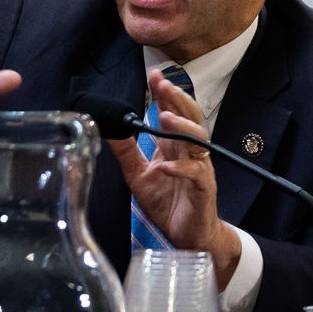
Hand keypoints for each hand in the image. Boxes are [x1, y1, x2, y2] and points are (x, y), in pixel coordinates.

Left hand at [107, 67, 240, 288]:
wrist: (188, 237)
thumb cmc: (168, 204)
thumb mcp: (139, 176)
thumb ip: (127, 152)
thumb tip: (108, 129)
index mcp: (175, 145)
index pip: (173, 111)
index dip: (165, 93)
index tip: (153, 74)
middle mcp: (190, 152)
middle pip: (190, 117)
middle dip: (177, 99)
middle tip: (162, 83)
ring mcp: (200, 170)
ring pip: (198, 140)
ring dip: (181, 127)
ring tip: (164, 116)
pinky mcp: (203, 189)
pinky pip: (196, 174)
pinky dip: (181, 169)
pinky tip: (166, 166)